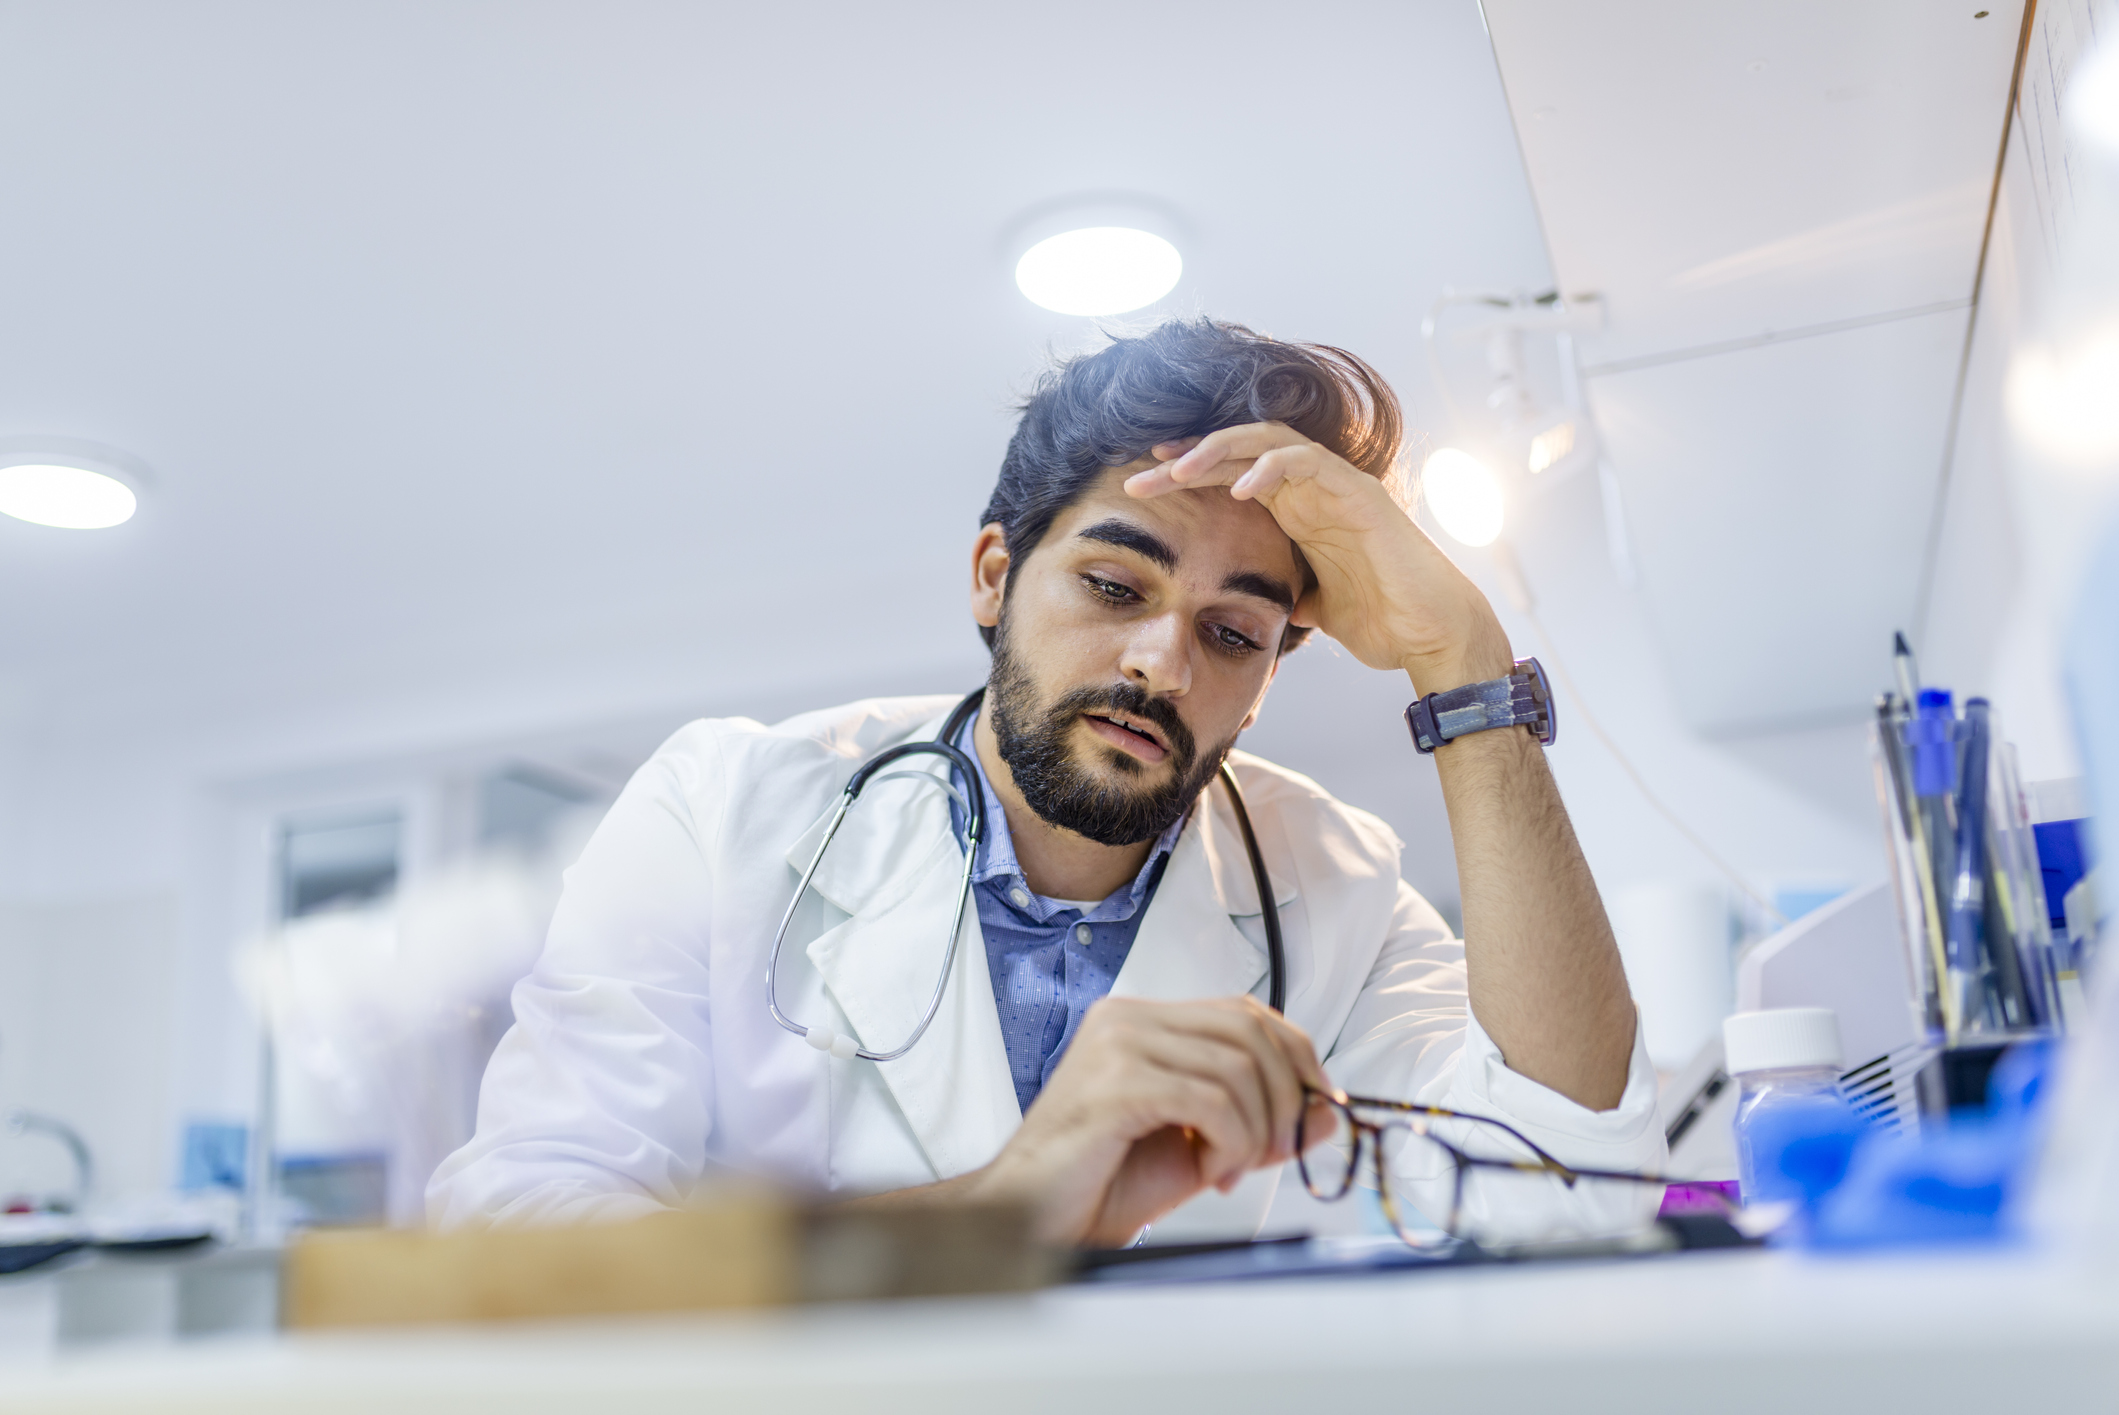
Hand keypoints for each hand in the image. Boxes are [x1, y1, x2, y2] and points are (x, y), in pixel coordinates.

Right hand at [972, 995, 1340, 1246]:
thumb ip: (1260, 1122)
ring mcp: (1119, 1044)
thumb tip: (1328, 1111)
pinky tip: (1209, 1171)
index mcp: (1143, 1021)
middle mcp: (1128, 1018)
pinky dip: (1230, 1144)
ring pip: (1238, 1068)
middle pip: (1251, 1031)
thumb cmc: (1102, 1183)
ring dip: (1253, 1132)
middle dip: (1285, 1098)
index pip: (1246, 1012)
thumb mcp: (1202, 1147)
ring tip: (1225, 1170)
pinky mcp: (1117, 1082)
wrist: (1034, 1220)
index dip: (1296, 1056)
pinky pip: (1212, 1100)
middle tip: (1275, 1152)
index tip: (1316, 1107)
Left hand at [1124, 423, 1511, 693]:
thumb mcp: (1315, 611)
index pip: (1231, 475)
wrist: (1433, 635)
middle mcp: (1314, 489)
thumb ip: (1286, 596)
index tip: (1142, 488)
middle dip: (1185, 460)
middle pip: (1239, 451)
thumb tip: (1258, 607)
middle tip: (1139, 478)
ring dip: (1218, 451)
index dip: (1187, 476)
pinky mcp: (1360, 493)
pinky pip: (1309, 462)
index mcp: (1298, 510)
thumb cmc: (1384, 621)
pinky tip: (1238, 487)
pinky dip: (1271, 467)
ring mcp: (1337, 485)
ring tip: (1176, 471)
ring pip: (1269, 441)